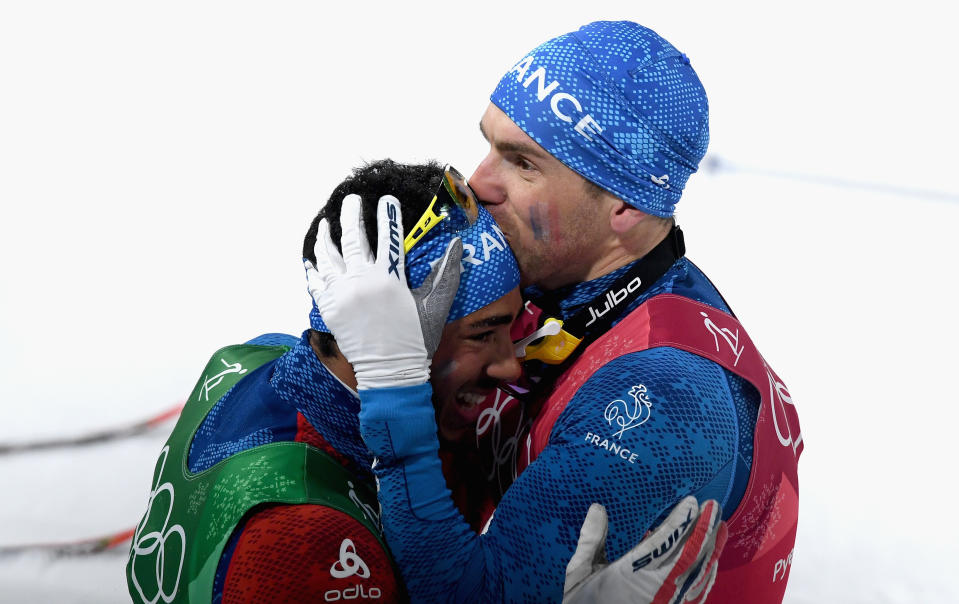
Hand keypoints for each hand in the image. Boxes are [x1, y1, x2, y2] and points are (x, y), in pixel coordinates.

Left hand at [304, 194, 461, 389]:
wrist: (390, 372)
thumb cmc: (415, 340)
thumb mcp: (435, 306)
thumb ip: (446, 274)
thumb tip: (457, 245)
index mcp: (389, 278)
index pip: (388, 236)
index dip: (388, 215)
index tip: (386, 199)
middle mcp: (361, 281)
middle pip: (352, 238)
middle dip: (351, 214)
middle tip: (351, 201)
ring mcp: (342, 294)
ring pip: (327, 256)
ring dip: (326, 237)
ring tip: (326, 223)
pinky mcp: (329, 309)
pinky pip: (315, 282)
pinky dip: (312, 268)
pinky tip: (312, 258)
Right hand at [563, 497, 726, 603]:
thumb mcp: (579, 573)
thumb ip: (590, 540)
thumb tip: (597, 509)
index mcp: (629, 576)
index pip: (662, 543)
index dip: (679, 522)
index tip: (692, 503)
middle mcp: (654, 590)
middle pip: (688, 557)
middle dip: (704, 530)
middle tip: (714, 507)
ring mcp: (666, 603)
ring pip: (697, 575)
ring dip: (711, 550)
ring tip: (720, 528)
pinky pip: (696, 594)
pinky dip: (708, 576)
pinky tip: (712, 562)